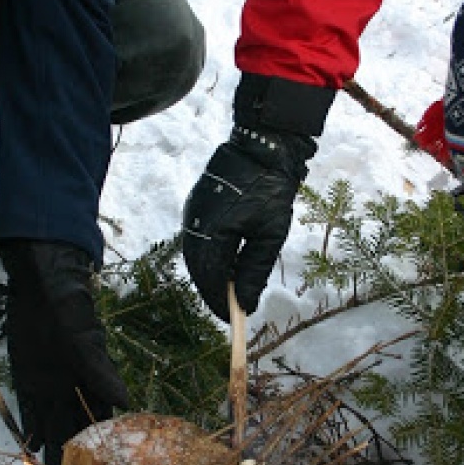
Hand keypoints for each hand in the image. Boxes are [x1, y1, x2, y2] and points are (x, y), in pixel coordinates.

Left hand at [0, 240, 129, 464]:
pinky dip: (28, 430)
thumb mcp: (87, 344)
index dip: (102, 441)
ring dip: (51, 446)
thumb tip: (125, 402)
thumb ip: (101, 374)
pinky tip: (29, 450)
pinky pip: (27, 411)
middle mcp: (72, 388)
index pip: (100, 417)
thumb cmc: (71, 312)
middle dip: (75, 453)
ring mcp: (48, 386)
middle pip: (75, 427)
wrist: (41, 290)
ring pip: (51, 424)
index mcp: (92, 380)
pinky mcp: (26, 380)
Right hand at [182, 126, 314, 320]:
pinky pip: (196, 238)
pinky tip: (224, 262)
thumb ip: (254, 271)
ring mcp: (192, 212)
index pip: (210, 279)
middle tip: (231, 307)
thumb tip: (245, 303)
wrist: (262, 146)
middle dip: (213, 291)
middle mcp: (195, 224)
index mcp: (213, 233)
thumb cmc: (271, 189)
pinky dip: (208, 256)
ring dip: (210, 274)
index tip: (234, 318)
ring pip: (196, 254)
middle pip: (198, 270)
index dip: (220, 302)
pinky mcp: (196, 204)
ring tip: (229, 288)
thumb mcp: (270, 235)